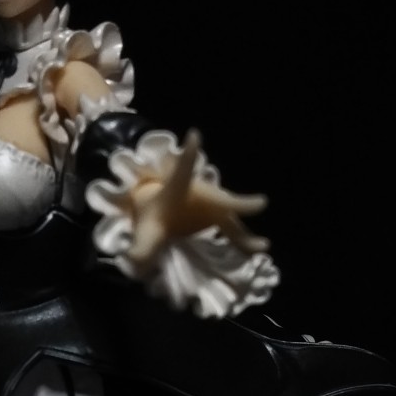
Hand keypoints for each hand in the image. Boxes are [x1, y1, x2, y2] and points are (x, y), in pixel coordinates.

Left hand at [127, 129, 268, 267]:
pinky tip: (260, 251)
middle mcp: (203, 195)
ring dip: (244, 232)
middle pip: (222, 200)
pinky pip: (234, 232)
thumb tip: (131, 260)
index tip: (193, 135)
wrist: (164, 207)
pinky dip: (245, 242)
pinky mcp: (220, 218)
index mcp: (177, 190)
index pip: (181, 173)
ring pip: (232, 219)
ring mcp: (214, 207)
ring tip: (263, 245)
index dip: (187, 155)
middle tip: (261, 203)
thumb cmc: (156, 211)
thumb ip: (140, 246)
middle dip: (239, 203)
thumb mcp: (145, 229)